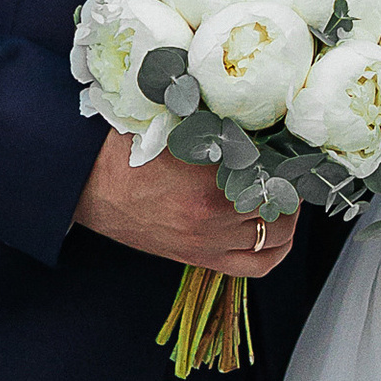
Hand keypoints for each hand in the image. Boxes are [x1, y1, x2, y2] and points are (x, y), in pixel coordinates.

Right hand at [72, 128, 299, 276]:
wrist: (87, 182)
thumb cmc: (125, 146)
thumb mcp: (177, 122)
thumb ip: (219, 123)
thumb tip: (260, 114)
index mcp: (207, 176)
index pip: (273, 168)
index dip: (290, 153)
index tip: (294, 143)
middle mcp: (212, 216)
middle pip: (280, 203)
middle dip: (292, 183)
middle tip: (293, 165)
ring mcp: (207, 242)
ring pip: (274, 236)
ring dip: (288, 213)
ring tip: (286, 192)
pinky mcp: (199, 258)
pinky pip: (256, 266)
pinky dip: (274, 248)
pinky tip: (275, 228)